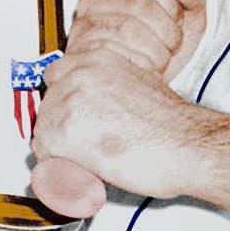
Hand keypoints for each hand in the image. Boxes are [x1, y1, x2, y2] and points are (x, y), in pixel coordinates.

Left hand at [30, 0, 208, 197]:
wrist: (186, 144)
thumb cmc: (171, 123)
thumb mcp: (138, 82)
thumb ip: (109, 86)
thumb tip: (93, 104)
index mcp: (94, 60)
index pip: (54, 76)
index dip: (62, 102)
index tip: (70, 118)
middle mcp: (76, 76)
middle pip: (47, 107)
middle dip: (61, 129)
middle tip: (86, 146)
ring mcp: (67, 103)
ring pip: (43, 132)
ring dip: (60, 150)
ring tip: (91, 159)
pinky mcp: (63, 133)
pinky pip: (44, 156)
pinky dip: (58, 169)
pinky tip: (85, 170)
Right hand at [64, 0, 206, 80]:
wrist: (138, 88)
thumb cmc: (159, 46)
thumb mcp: (186, 20)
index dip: (171, 1)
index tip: (177, 19)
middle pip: (139, 2)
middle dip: (166, 28)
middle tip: (172, 44)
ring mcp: (87, 24)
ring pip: (127, 27)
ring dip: (155, 48)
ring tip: (160, 59)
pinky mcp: (82, 50)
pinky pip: (114, 51)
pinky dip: (140, 62)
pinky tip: (145, 68)